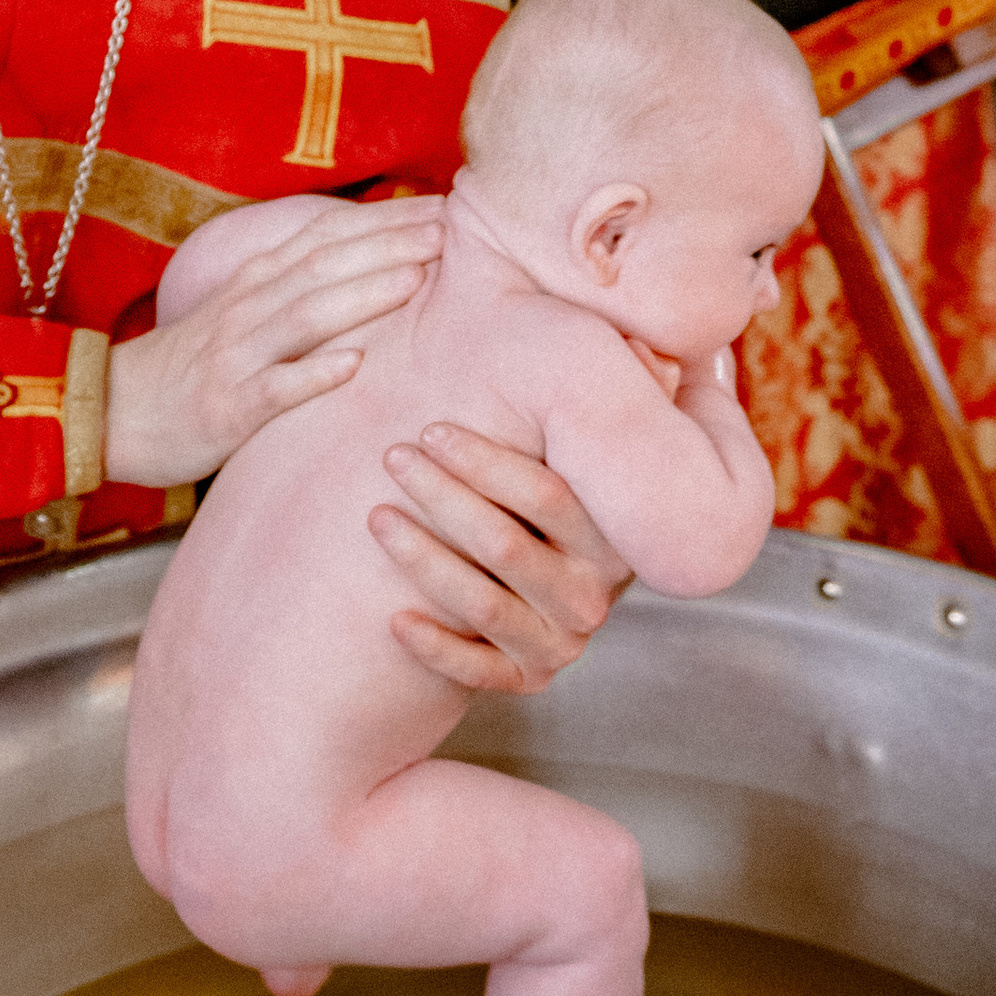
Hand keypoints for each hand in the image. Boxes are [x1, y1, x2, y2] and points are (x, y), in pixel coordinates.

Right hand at [103, 199, 442, 488]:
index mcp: (257, 281)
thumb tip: (366, 260)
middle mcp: (249, 308)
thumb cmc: (192, 364)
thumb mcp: (241, 311)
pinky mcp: (229, 407)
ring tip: (416, 280)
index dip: (384, 220)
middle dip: (388, 245)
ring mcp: (238, 356)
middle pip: (324, 266)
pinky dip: (313, 374)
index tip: (441, 206)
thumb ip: (295, 286)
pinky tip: (353, 365)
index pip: (326, 237)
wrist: (113, 410)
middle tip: (447, 231)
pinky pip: (274, 389)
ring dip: (362, 296)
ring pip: (305, 317)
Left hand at [370, 423, 631, 696]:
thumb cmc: (532, 499)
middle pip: (507, 545)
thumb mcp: (566, 453)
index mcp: (606, 533)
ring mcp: (560, 641)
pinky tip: (392, 620)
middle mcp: (592, 593)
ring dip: (425, 560)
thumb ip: (576, 403)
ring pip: (485, 605)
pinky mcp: (526, 679)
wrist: (543, 591)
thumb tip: (618, 315)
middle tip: (392, 456)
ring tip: (376, 518)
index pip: (547, 494)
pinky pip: (478, 673)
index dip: (484, 460)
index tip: (429, 428)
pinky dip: (435, 648)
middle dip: (443, 497)